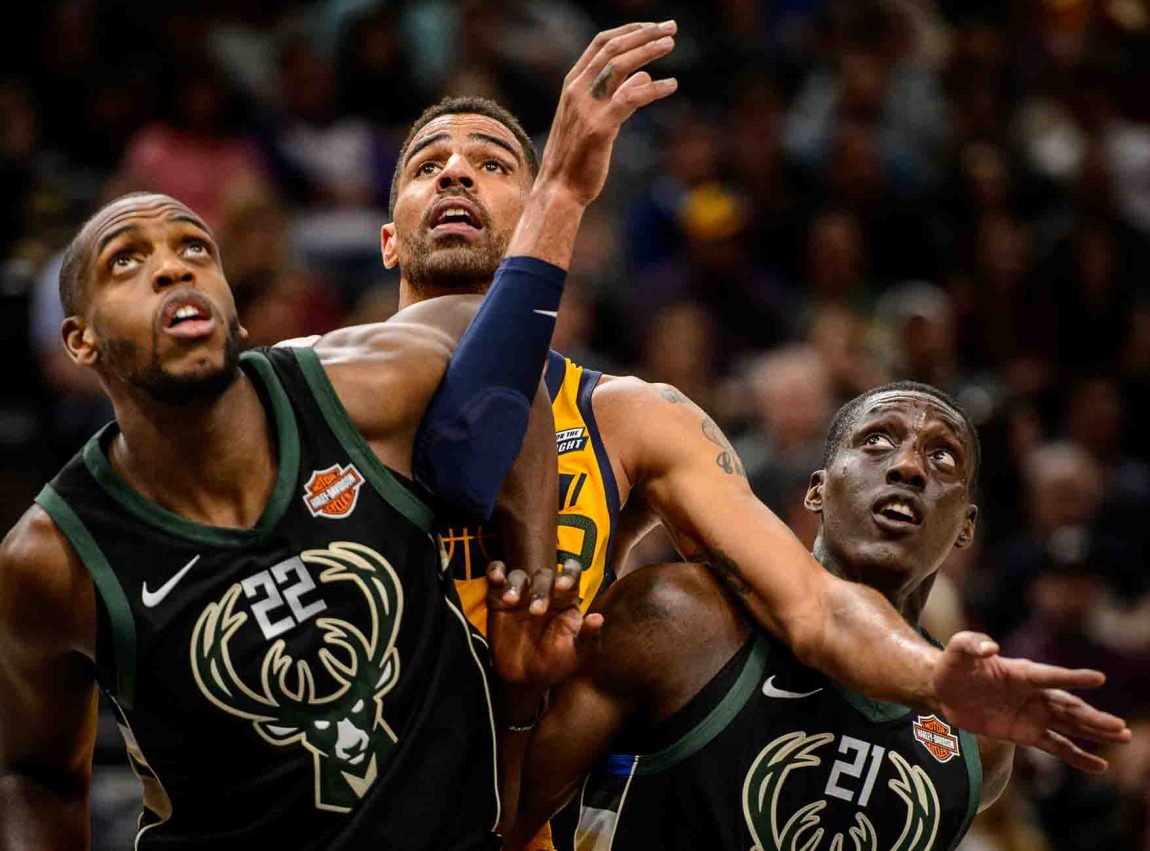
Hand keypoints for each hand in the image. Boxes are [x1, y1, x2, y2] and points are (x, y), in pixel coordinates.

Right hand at [487, 559, 603, 685]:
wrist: (526, 679)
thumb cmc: (557, 663)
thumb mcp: (577, 654)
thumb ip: (588, 636)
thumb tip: (598, 618)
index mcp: (567, 598)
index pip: (572, 573)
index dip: (569, 574)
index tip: (564, 586)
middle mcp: (545, 591)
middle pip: (544, 576)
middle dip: (541, 590)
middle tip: (536, 612)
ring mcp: (522, 593)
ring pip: (519, 576)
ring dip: (515, 584)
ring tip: (511, 600)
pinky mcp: (499, 599)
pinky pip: (497, 576)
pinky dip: (495, 571)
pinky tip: (496, 578)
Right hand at [537, 21, 678, 205]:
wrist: (559, 189)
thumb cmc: (576, 157)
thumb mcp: (593, 119)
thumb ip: (615, 95)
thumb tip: (643, 76)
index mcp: (573, 85)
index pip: (601, 44)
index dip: (629, 30)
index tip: (652, 27)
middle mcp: (577, 91)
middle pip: (613, 48)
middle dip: (644, 33)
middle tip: (671, 28)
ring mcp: (587, 108)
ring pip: (620, 66)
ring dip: (648, 50)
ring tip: (670, 44)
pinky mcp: (600, 127)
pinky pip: (631, 98)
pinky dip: (654, 88)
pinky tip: (671, 85)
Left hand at [933, 631, 1131, 771]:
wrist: (944, 690)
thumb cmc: (955, 665)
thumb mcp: (958, 649)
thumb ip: (972, 644)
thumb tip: (990, 647)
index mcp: (1022, 672)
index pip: (1051, 676)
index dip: (1072, 678)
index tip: (1098, 678)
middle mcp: (1034, 694)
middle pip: (1069, 706)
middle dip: (1094, 717)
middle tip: (1121, 727)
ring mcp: (1032, 714)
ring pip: (1070, 726)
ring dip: (1095, 732)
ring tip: (1122, 737)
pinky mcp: (1026, 734)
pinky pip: (1056, 747)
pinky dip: (1078, 756)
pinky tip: (1100, 765)